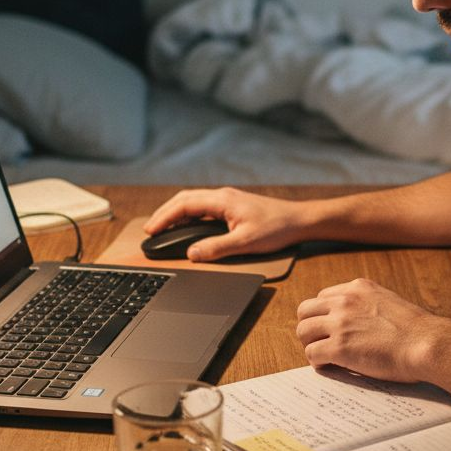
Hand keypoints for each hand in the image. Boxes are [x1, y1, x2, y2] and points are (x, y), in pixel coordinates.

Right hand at [144, 187, 302, 260]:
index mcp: (222, 201)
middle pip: (185, 199)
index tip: (151, 230)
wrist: (299, 220)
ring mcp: (228, 199)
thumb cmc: (276, 228)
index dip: (164, 217)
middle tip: (151, 230)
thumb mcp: (245, 242)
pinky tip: (187, 226)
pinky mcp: (234, 205)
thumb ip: (216, 248)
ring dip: (176, 212)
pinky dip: (189, 214)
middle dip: (165, 213)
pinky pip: (204, 206)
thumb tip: (192, 254)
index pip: (184, 205)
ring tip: (163, 227)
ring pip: (194, 201)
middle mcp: (223, 196)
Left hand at [297, 278, 450, 382]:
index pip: (323, 297)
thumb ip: (368, 306)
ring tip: (325, 355)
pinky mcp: (339, 346)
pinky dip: (317, 362)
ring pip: (303, 330)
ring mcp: (340, 323)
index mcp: (358, 288)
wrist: (427, 343)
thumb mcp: (389, 302)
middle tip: (322, 342)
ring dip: (311, 344)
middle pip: (305, 310)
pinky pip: (312, 353)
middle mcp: (345, 300)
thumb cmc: (417, 331)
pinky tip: (330, 366)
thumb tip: (357, 323)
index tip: (331, 329)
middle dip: (310, 327)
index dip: (324, 316)